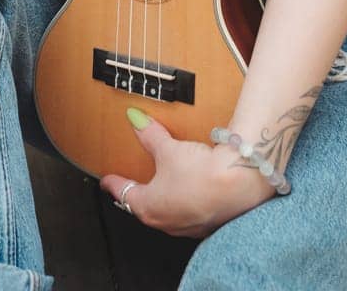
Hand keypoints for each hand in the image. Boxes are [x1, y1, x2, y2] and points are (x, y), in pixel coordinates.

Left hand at [100, 110, 274, 238]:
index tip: (107, 180)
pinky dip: (183, 201)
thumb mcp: (169, 149)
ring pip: (167, 212)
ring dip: (162, 198)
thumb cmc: (201, 174)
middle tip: (131, 184)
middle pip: (144, 207)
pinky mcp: (207, 223)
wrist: (239, 186)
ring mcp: (187, 227)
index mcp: (148, 207)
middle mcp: (166, 222)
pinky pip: (188, 213)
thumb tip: (135, 119)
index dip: (114, 184)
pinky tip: (191, 189)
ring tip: (162, 184)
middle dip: (137, 193)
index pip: (124, 194)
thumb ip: (150, 135)